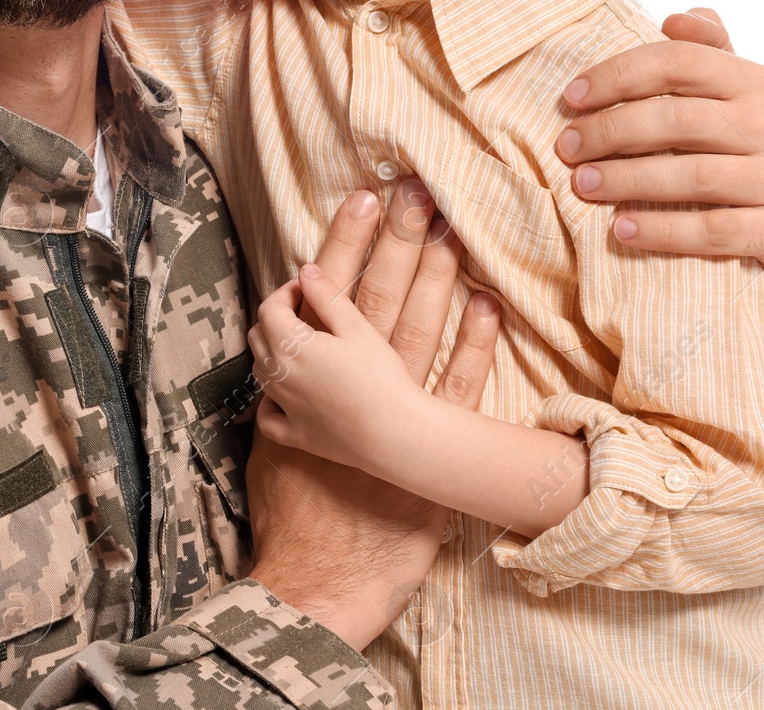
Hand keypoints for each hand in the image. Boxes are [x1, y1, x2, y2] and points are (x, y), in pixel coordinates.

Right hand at [244, 184, 500, 650]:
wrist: (320, 575)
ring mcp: (396, 411)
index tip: (362, 199)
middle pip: (376, 296)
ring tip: (453, 228)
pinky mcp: (433, 442)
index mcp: (309, 376)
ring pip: (417, 328)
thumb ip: (284, 387)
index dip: (346, 244)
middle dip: (394, 240)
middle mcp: (353, 384)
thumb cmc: (293, 510)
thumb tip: (285, 336)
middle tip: (412, 188)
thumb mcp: (275, 439)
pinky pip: (460, 383)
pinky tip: (488, 304)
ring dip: (435, 276)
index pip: (327, 295)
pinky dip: (474, 342)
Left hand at [253, 266, 501, 474]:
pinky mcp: (294, 435)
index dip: (285, 292)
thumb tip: (305, 271)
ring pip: (260, 371)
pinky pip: (266, 417)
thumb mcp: (356, 327)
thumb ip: (326, 296)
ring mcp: (284, 408)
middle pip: (258, 337)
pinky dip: (269, 401)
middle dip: (274, 318)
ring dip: (271, 352)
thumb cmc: (381, 377)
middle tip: (302, 312)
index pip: (269, 309)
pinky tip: (286, 394)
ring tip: (299, 346)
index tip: (305, 288)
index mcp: (290, 346)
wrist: (395, 433)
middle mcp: (278, 376)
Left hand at [556, 7, 763, 331]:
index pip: (680, 62)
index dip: (619, 75)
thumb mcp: (726, 97)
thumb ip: (703, 53)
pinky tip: (621, 230)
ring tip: (581, 185)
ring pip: (695, 176)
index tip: (571, 97)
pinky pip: (714, 231)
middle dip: (612, 131)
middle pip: (681, 118)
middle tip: (566, 148)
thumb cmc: (734, 152)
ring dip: (628, 180)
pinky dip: (662, 230)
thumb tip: (675, 19)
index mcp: (757, 82)